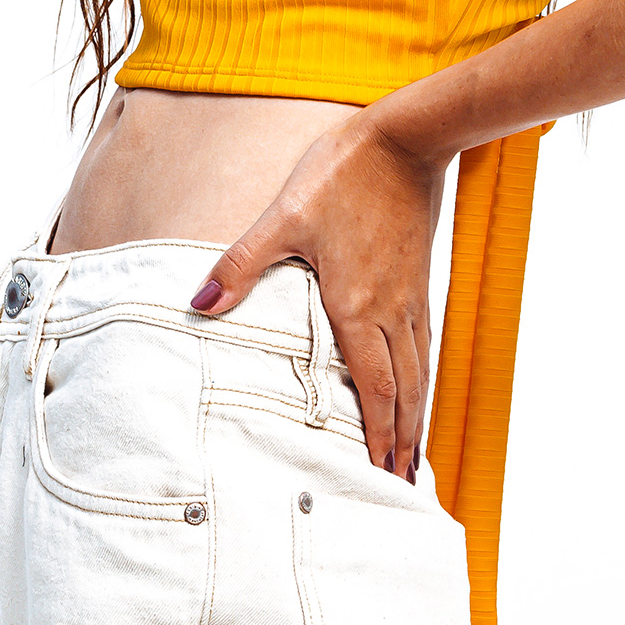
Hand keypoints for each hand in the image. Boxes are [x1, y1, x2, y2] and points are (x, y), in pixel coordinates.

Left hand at [190, 114, 443, 481]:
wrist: (406, 137)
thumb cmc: (344, 173)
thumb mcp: (284, 215)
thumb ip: (242, 263)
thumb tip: (199, 304)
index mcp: (356, 305)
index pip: (374, 387)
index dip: (376, 435)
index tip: (379, 476)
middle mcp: (390, 309)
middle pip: (403, 391)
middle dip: (401, 441)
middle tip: (398, 487)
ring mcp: (409, 294)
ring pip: (419, 370)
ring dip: (416, 415)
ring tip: (412, 453)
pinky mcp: (418, 276)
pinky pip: (425, 340)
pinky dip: (424, 375)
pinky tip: (418, 381)